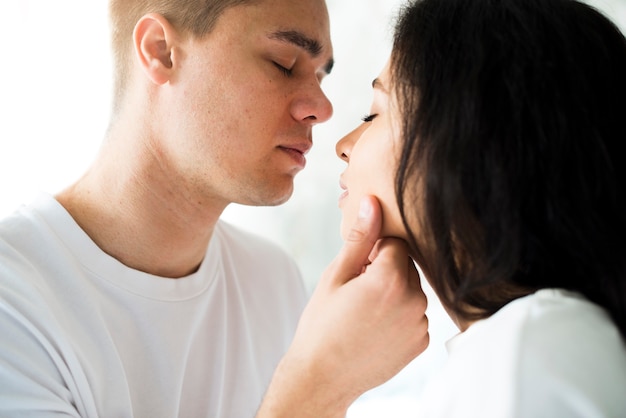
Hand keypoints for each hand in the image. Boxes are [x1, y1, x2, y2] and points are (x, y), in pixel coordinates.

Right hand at [257, 196, 428, 417]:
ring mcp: (420, 324)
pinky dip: (400, 315)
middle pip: (406, 265)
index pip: (395, 242)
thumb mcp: (336, 276)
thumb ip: (361, 238)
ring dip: (394, 292)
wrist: (322, 376)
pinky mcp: (421, 342)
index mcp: (391, 279)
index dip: (374, 252)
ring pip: (411, 289)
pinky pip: (415, 314)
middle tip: (357, 291)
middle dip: (385, 270)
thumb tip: (372, 203)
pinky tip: (376, 326)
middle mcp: (414, 301)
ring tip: (365, 311)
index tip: (357, 269)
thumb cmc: (323, 325)